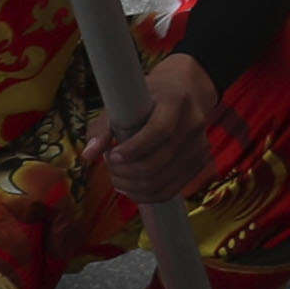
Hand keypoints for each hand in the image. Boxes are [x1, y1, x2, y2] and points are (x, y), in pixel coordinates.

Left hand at [88, 52, 221, 204]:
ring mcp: (201, 145)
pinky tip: (130, 187)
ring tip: (116, 177)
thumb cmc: (147, 98)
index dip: (132, 149)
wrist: (184, 93)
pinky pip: (171, 191)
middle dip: (126, 172)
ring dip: (132, 187)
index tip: (110, 156)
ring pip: (162, 182)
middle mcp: (194, 123)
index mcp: (176, 100)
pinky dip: (146, 195)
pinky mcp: (201, 162)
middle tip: (109, 166)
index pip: (159, 131)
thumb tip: (88, 155)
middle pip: (158, 162)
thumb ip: (103, 128)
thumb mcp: (123, 103)